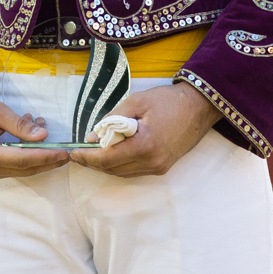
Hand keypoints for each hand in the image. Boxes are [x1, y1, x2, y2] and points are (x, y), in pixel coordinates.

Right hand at [0, 94, 68, 180]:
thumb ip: (20, 126)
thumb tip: (44, 136)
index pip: (23, 160)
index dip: (46, 157)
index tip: (65, 153)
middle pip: (24, 169)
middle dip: (47, 160)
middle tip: (67, 151)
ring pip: (20, 168)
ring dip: (36, 153)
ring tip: (42, 127)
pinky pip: (12, 165)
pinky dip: (25, 153)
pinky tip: (30, 134)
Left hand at [69, 81, 220, 177]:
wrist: (198, 107)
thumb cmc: (168, 100)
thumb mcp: (136, 101)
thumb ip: (112, 119)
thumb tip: (92, 137)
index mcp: (145, 145)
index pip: (107, 159)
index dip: (87, 157)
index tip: (73, 152)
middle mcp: (152, 162)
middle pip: (113, 170)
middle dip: (93, 163)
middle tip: (78, 153)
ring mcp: (159, 167)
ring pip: (123, 173)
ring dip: (106, 165)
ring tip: (91, 153)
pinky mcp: (163, 167)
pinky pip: (134, 170)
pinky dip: (120, 164)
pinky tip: (112, 153)